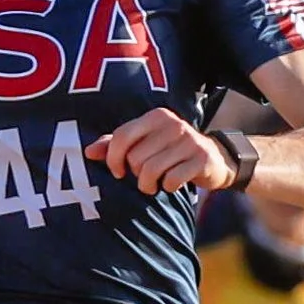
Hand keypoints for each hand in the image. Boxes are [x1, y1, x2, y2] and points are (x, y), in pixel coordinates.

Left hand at [85, 111, 229, 197]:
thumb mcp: (145, 143)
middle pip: (136, 158)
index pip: (121, 136)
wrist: (215, 159)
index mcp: (156, 116)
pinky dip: (167, 187)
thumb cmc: (170, 151)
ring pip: (151, 170)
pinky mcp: (202, 159)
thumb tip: (88, 152)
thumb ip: (116, 144)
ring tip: (155, 184)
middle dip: (136, 174)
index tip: (118, 171)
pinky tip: (172, 184)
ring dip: (149, 185)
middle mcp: (173, 124)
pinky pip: (172, 180)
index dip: (113, 158)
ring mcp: (189, 141)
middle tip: (145, 176)